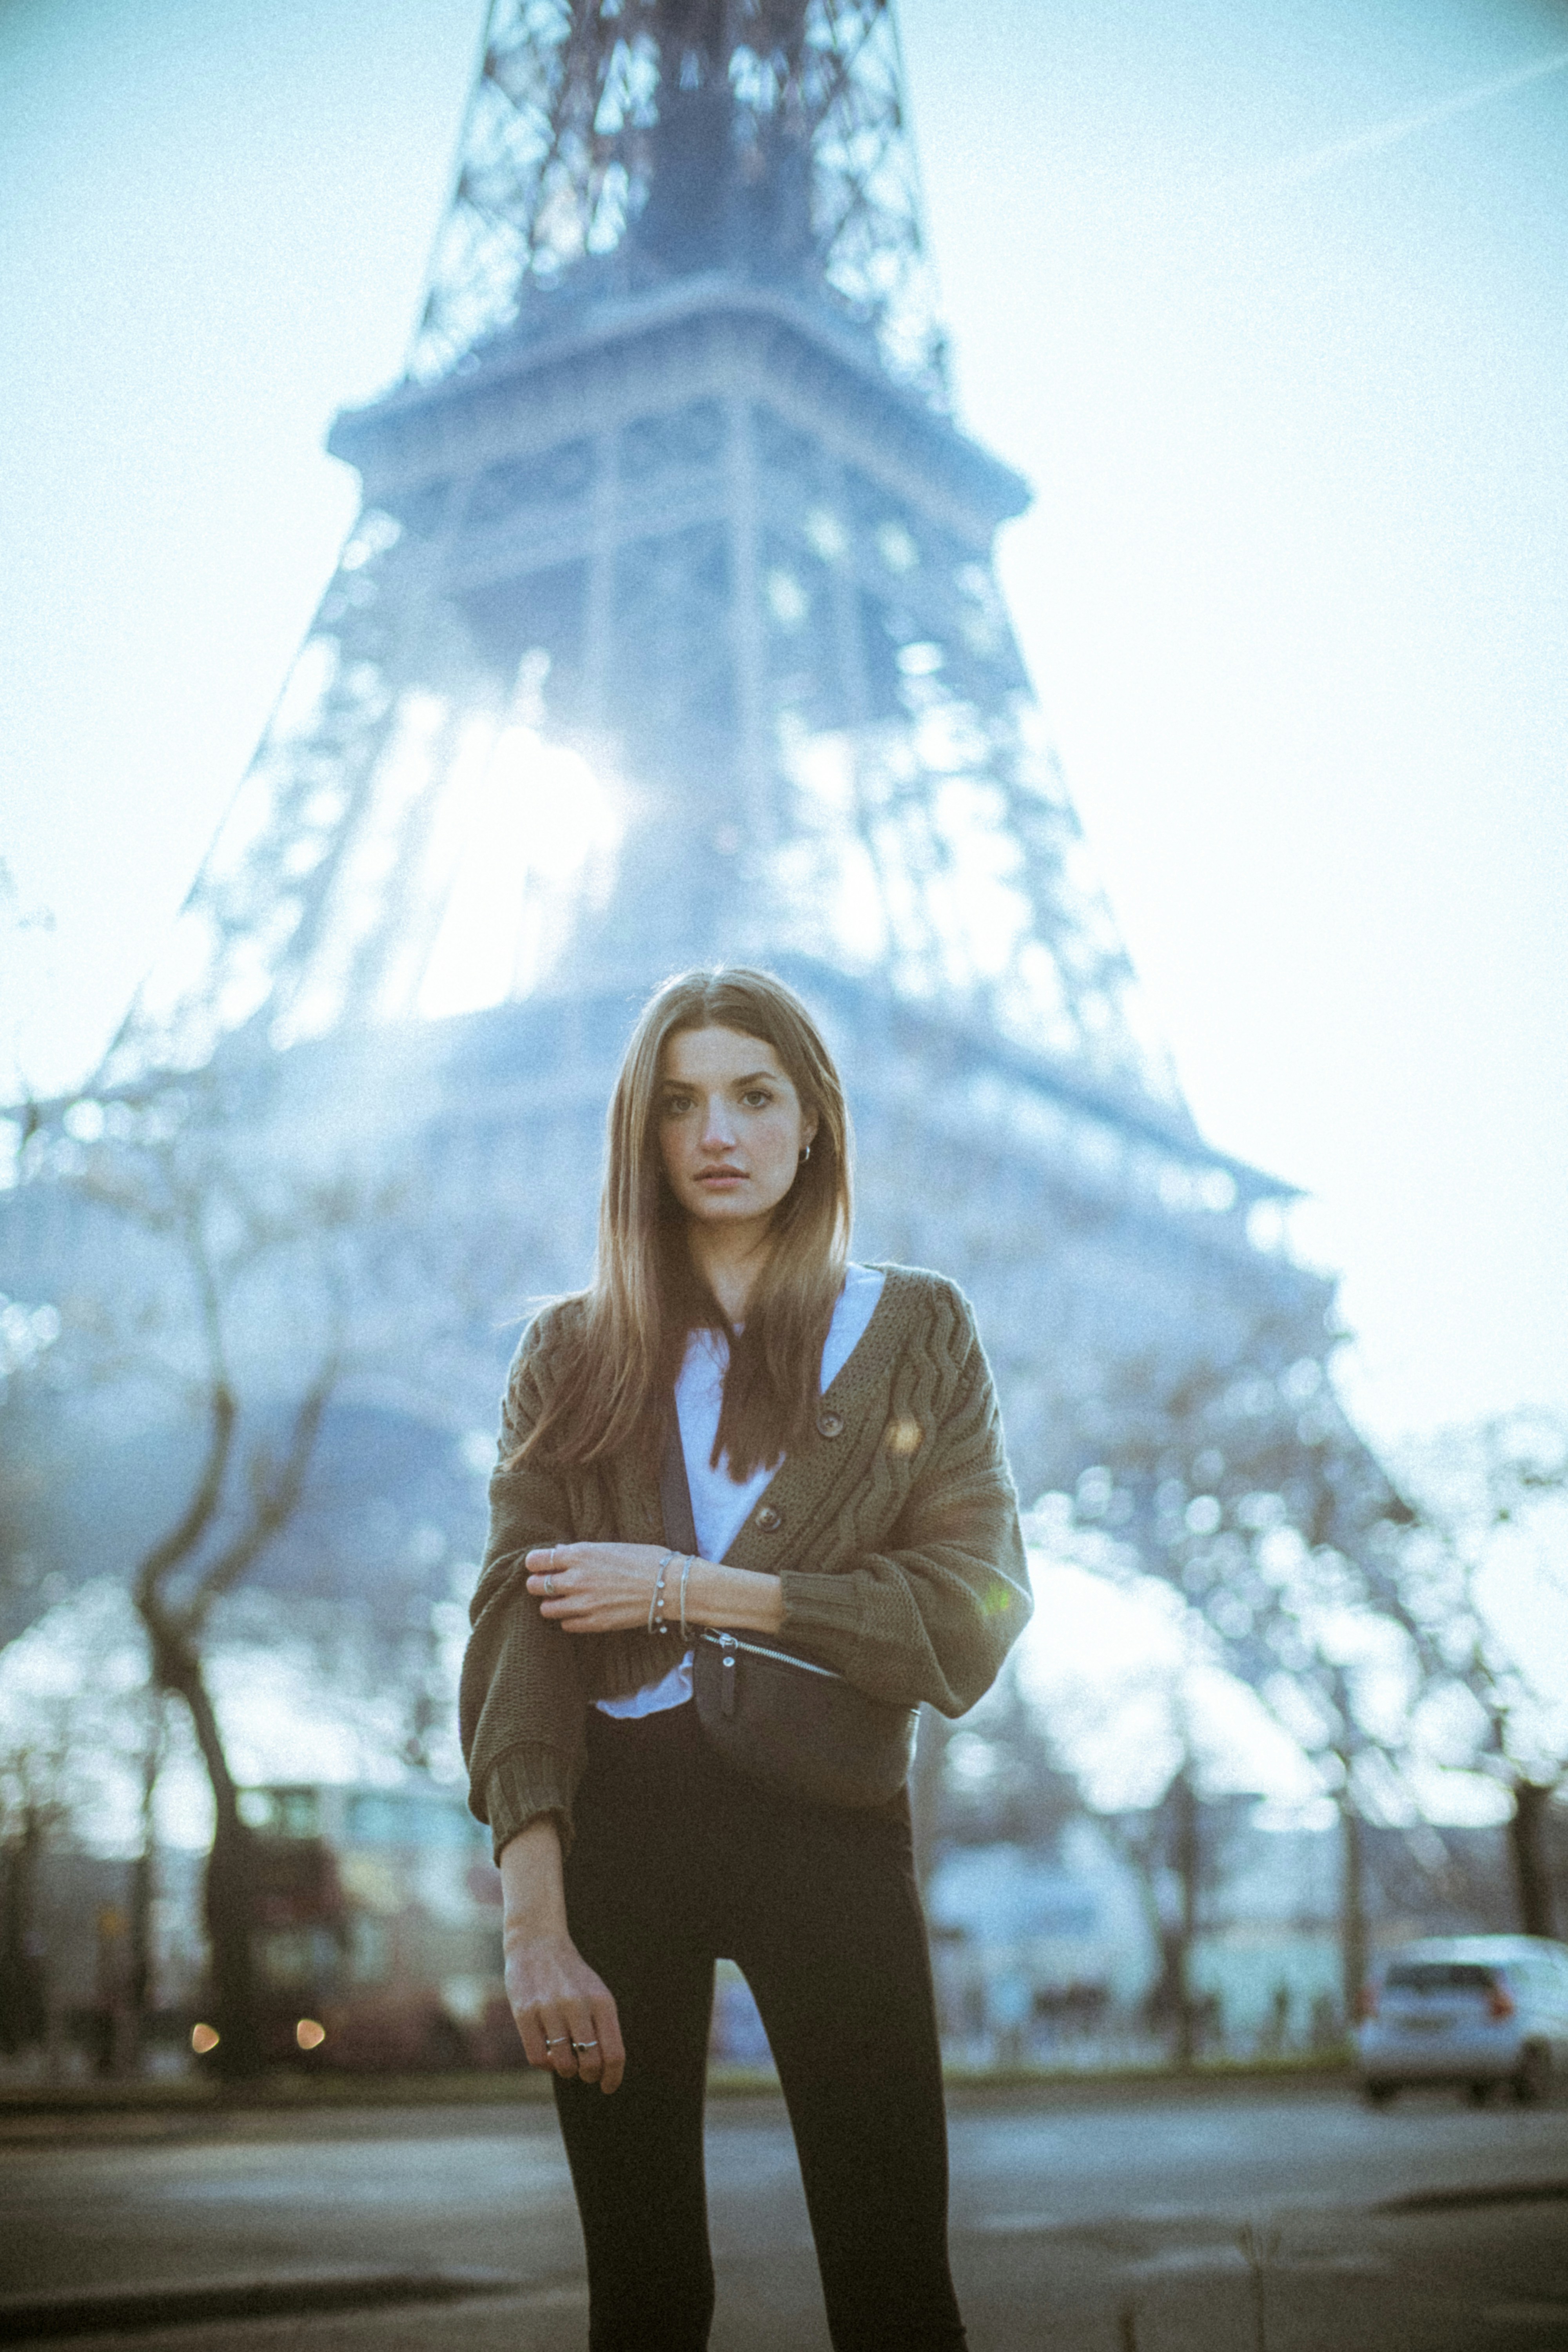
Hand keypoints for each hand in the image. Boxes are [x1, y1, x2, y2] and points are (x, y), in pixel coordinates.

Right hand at [504, 1926, 624, 2093]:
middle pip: (590, 2063)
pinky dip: (545, 2064)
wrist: (538, 1941)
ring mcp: (550, 2008)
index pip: (614, 2053)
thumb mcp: (596, 1994)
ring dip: (566, 2070)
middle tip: (584, 2072)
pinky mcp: (525, 2012)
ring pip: (564, 2064)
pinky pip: (537, 2058)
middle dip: (588, 2076)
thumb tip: (606, 2071)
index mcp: (602, 2001)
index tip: (607, 2087)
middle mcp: (578, 2004)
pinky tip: (548, 2053)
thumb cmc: (571, 1977)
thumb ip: (603, 2027)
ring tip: (565, 2060)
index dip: (612, 2078)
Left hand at [525, 1541, 666, 1633]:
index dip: (534, 1563)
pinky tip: (580, 1612)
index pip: (536, 1560)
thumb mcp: (610, 1546)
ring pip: (546, 1609)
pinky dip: (569, 1619)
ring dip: (552, 1604)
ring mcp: (584, 1604)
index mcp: (580, 1554)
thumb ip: (580, 1552)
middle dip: (538, 1585)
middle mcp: (576, 1579)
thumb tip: (558, 1552)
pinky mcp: (595, 1623)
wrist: (671, 1585)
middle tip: (548, 1584)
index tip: (538, 1565)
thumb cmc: (645, 1559)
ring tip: (564, 1600)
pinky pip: (566, 1625)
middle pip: (535, 1586)